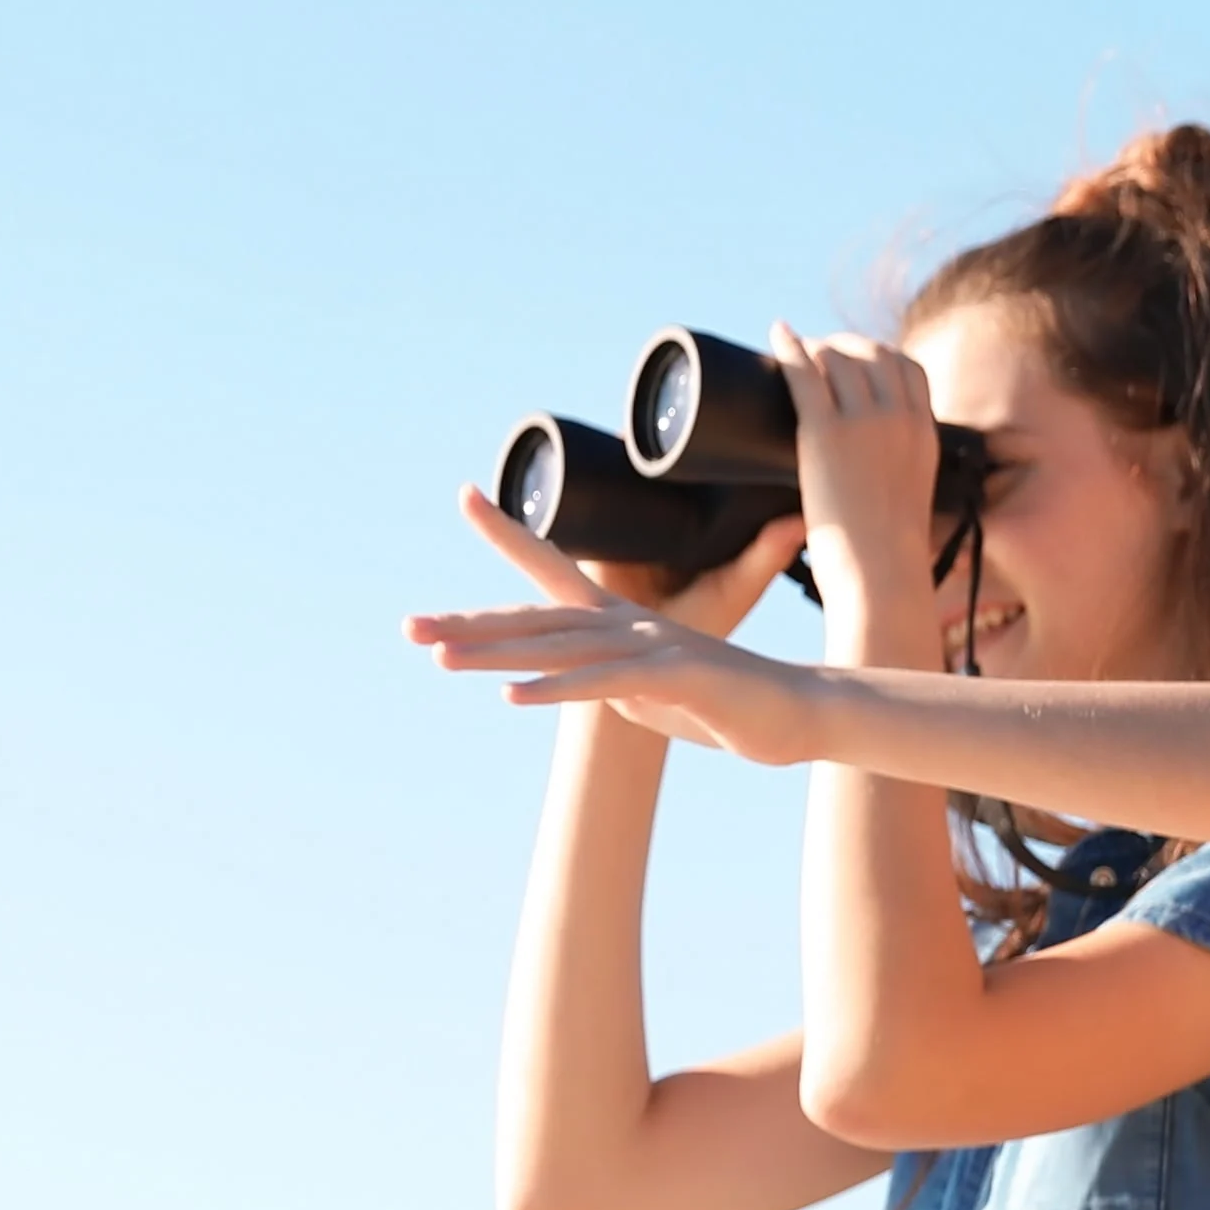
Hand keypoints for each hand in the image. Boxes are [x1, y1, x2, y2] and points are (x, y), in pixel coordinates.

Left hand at [413, 494, 840, 766]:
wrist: (800, 713)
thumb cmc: (731, 701)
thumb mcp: (662, 687)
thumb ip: (624, 680)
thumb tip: (598, 678)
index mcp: (622, 620)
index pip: (553, 570)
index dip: (509, 533)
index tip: (466, 496)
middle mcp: (629, 623)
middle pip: (535, 617)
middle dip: (469, 623)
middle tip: (408, 626)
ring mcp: (650, 646)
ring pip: (559, 646)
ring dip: (498, 656)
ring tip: (439, 659)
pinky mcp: (671, 678)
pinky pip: (603, 682)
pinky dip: (557, 689)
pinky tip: (512, 697)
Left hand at [767, 329, 954, 667]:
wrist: (881, 577)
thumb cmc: (889, 557)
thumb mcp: (910, 503)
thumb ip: (899, 475)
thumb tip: (880, 478)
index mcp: (924, 433)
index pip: (907, 369)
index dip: (877, 355)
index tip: (855, 358)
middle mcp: (899, 417)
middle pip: (872, 354)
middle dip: (843, 345)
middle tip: (817, 352)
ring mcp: (864, 421)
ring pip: (838, 358)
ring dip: (816, 347)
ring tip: (796, 350)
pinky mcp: (826, 433)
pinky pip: (806, 374)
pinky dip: (791, 349)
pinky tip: (778, 334)